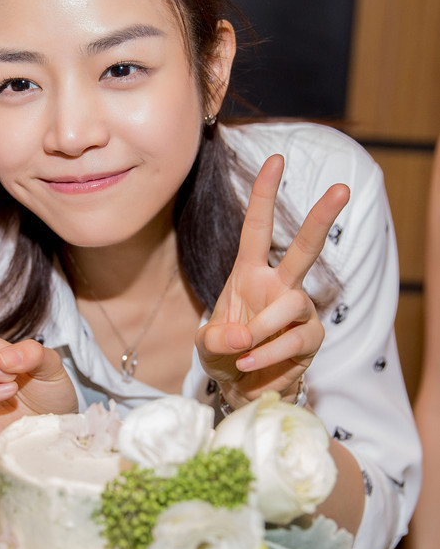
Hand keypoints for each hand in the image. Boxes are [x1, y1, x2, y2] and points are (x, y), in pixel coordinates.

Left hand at [196, 154, 349, 406]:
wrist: (241, 389)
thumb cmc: (226, 354)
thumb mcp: (207, 345)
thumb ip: (217, 338)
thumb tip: (245, 335)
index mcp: (250, 273)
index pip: (257, 228)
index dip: (265, 194)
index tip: (276, 160)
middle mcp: (278, 286)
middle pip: (305, 248)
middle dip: (321, 218)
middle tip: (341, 188)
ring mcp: (297, 311)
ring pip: (293, 303)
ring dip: (265, 327)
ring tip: (244, 350)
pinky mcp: (309, 339)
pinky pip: (294, 340)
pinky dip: (270, 354)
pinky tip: (252, 365)